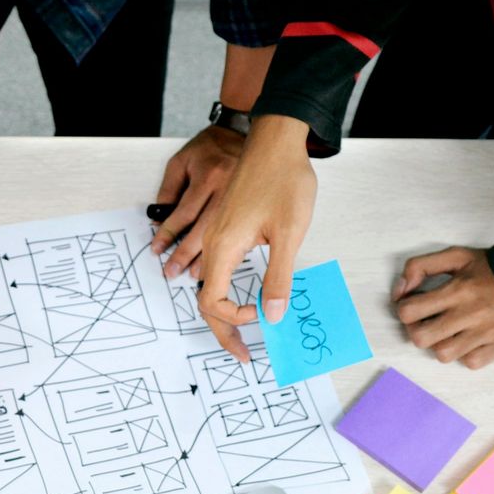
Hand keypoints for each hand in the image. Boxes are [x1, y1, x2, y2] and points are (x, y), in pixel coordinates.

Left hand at [150, 126, 244, 279]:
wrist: (246, 133)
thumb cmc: (210, 148)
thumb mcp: (181, 161)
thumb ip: (168, 190)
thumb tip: (159, 221)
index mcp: (208, 175)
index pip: (183, 212)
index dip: (168, 234)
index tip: (156, 249)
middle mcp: (228, 187)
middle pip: (204, 229)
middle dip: (185, 254)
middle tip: (172, 272)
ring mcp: (246, 197)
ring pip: (224, 233)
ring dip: (208, 257)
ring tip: (194, 274)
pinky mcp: (256, 203)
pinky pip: (242, 231)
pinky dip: (230, 248)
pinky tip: (222, 261)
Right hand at [196, 116, 315, 361]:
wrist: (277, 139)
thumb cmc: (284, 179)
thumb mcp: (289, 233)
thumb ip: (278, 277)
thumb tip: (272, 315)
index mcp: (224, 246)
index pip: (212, 301)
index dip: (233, 319)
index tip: (261, 315)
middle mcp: (213, 243)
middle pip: (203, 300)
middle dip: (221, 330)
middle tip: (241, 354)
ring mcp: (216, 235)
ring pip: (206, 285)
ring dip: (220, 313)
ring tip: (238, 331)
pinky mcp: (224, 227)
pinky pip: (214, 268)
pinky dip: (222, 291)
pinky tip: (239, 297)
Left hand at [394, 246, 493, 367]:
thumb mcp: (457, 257)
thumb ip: (421, 265)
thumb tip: (400, 288)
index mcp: (457, 290)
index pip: (408, 311)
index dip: (404, 309)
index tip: (413, 306)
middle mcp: (469, 314)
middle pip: (420, 338)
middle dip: (417, 331)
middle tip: (426, 323)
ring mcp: (485, 333)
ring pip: (443, 354)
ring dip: (440, 345)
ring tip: (448, 333)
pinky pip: (471, 362)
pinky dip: (466, 354)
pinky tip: (470, 340)